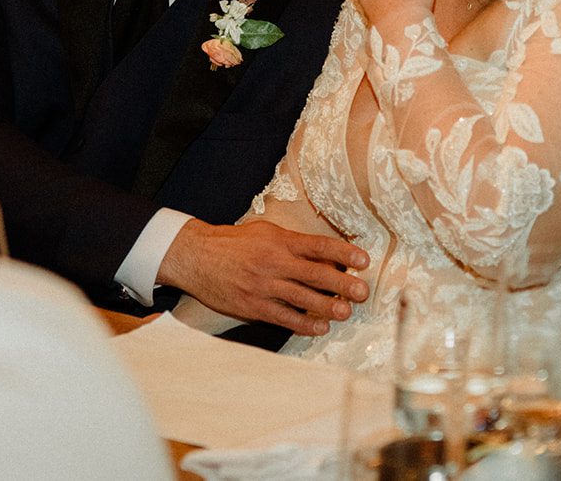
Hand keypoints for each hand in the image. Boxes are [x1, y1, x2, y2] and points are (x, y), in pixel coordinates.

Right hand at [158, 220, 369, 336]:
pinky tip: (320, 327)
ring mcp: (264, 286)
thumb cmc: (234, 243)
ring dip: (328, 306)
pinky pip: (284, 318)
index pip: (318, 245)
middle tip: (362, 292)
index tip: (363, 260)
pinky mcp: (254, 307)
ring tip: (346, 312)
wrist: (196, 257)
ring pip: (303, 298)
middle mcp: (274, 263)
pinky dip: (304, 324)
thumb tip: (326, 256)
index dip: (343, 253)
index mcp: (280, 241)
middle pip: (316, 273)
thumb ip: (294, 243)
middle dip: (343, 283)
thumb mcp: (265, 232)